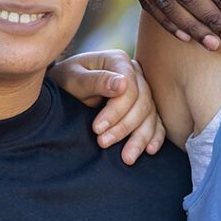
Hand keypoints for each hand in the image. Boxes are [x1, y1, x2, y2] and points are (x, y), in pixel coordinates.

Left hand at [48, 50, 165, 163]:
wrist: (63, 87)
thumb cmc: (66, 80)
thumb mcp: (74, 78)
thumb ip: (96, 80)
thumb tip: (123, 84)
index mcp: (119, 62)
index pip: (130, 88)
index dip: (116, 111)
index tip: (97, 129)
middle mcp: (135, 74)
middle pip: (142, 103)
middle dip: (124, 127)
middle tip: (102, 143)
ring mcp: (141, 91)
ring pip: (151, 115)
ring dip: (140, 138)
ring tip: (127, 158)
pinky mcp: (143, 108)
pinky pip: (156, 122)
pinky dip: (155, 137)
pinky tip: (150, 151)